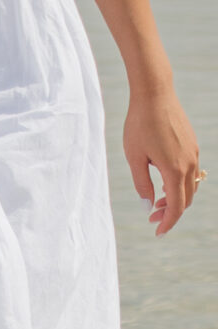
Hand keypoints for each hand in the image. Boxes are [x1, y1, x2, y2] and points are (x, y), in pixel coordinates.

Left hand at [125, 86, 202, 235]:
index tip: (157, 233)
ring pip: (190, 186)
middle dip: (170, 212)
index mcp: (174, 169)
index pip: (176, 206)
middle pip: (185, 199)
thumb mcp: (134, 157)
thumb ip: (142, 183)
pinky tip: (163, 182)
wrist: (155, 95)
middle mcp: (189, 164)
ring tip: (154, 201)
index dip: (168, 222)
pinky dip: (179, 183)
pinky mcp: (193, 146)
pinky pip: (190, 172)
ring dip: (175, 198)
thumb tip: (148, 205)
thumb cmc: (139, 125)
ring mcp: (194, 154)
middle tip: (151, 217)